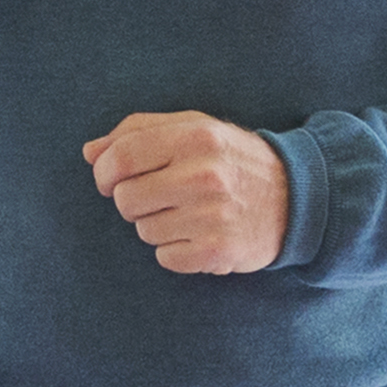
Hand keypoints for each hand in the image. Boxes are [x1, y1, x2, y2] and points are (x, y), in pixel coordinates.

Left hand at [82, 111, 289, 274]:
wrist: (296, 198)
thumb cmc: (233, 159)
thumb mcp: (194, 128)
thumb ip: (139, 131)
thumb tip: (90, 152)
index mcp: (196, 136)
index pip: (123, 156)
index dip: (104, 172)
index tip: (109, 180)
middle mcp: (204, 174)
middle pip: (127, 200)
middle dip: (134, 201)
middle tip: (161, 197)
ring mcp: (212, 215)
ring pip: (144, 231)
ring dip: (158, 225)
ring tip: (190, 213)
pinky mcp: (217, 251)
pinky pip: (165, 257)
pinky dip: (175, 251)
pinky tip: (199, 234)